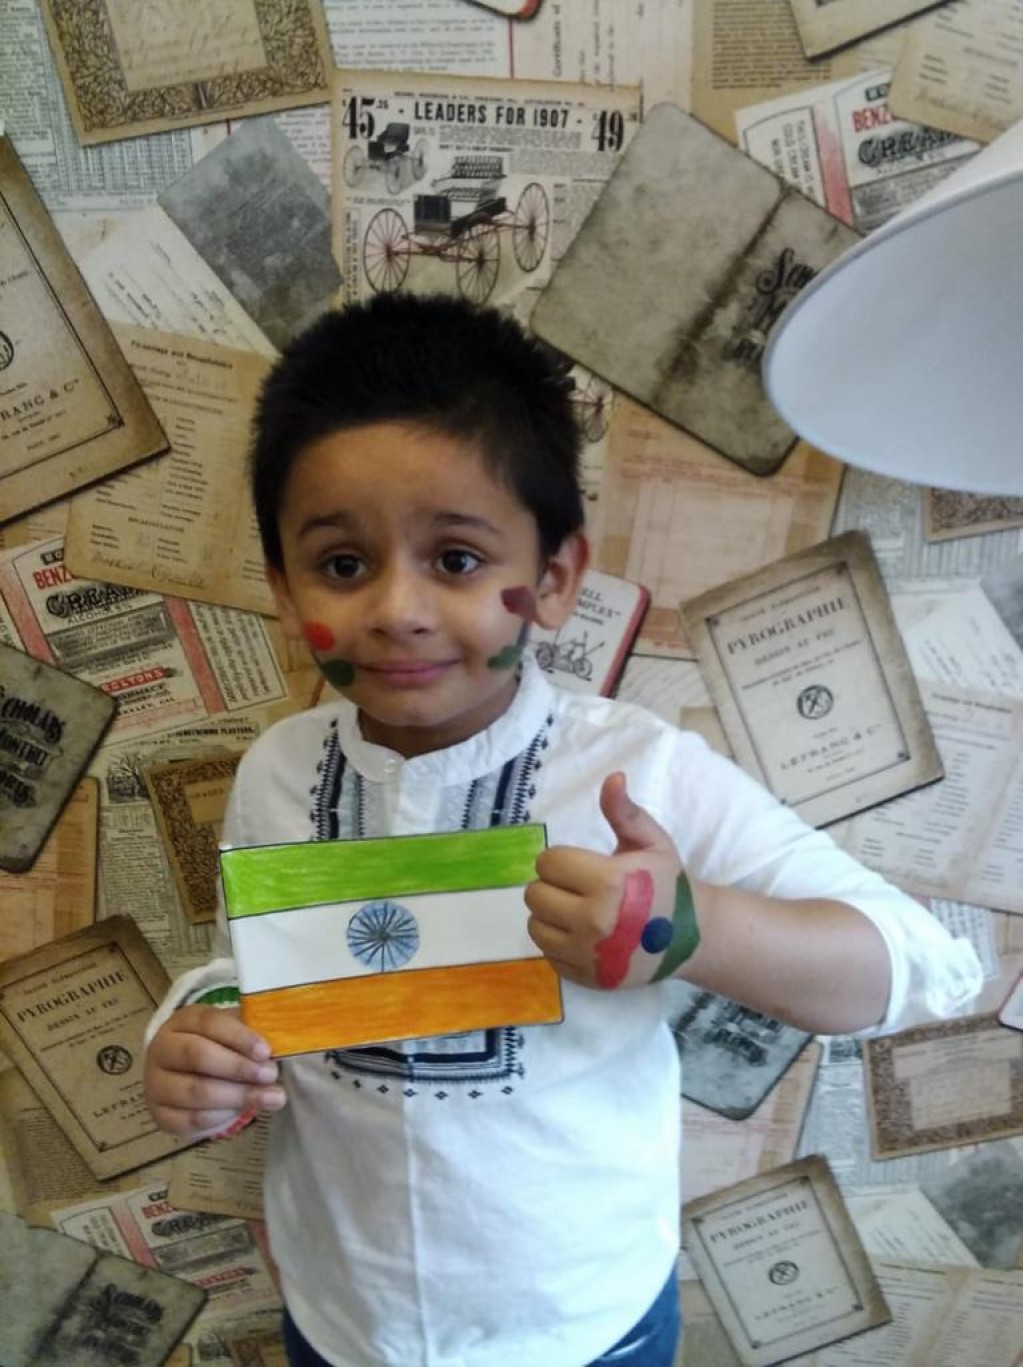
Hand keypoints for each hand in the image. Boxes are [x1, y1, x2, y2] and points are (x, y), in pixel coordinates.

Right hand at [144, 1003, 285, 1141]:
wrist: (184, 1075)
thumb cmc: (218, 1047)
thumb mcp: (233, 1032)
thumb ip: (252, 1037)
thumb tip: (281, 1046)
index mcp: (183, 1021)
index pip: (209, 1022)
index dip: (239, 1037)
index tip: (266, 1051)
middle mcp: (162, 1049)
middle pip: (198, 1056)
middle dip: (238, 1068)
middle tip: (271, 1076)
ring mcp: (156, 1084)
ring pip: (195, 1092)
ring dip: (237, 1097)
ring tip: (271, 1098)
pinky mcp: (161, 1116)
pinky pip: (192, 1120)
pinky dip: (223, 1116)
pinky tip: (245, 1111)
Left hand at [525, 772, 698, 989]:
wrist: (689, 938)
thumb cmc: (666, 884)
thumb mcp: (651, 842)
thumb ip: (624, 812)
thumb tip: (612, 777)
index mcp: (607, 882)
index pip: (548, 862)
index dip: (561, 859)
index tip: (582, 864)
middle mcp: (593, 922)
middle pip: (535, 894)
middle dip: (553, 885)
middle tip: (579, 887)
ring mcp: (588, 955)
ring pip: (534, 926)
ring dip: (550, 914)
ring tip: (578, 910)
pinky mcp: (585, 978)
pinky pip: (547, 953)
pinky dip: (559, 942)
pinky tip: (583, 934)